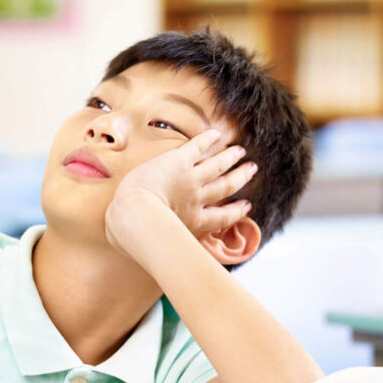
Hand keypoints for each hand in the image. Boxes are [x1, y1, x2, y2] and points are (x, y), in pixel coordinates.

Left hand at [105, 130, 257, 251]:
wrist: (135, 214)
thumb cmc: (135, 235)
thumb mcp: (149, 246)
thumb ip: (148, 245)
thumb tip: (131, 248)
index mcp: (193, 222)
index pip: (222, 217)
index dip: (236, 211)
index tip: (246, 206)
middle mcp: (196, 199)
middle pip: (226, 187)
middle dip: (240, 177)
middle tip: (251, 170)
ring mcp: (190, 179)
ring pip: (217, 165)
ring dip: (230, 157)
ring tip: (240, 151)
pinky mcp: (179, 162)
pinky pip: (197, 147)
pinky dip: (208, 139)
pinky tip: (216, 133)